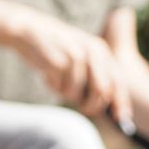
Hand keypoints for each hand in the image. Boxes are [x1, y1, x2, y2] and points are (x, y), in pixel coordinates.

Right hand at [10, 8, 131, 121]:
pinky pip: (62, 89)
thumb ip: (95, 75)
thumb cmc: (54, 48)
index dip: (121, 102)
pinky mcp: (61, 63)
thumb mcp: (80, 56)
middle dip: (94, 106)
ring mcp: (77, 56)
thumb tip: (106, 106)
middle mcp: (93, 52)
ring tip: (58, 81)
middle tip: (85, 109)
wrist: (26, 29)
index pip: (118, 81)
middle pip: (103, 92)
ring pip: (79, 94)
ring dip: (68, 95)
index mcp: (101, 50)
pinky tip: (48, 74)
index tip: (122, 119)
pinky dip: (55, 88)